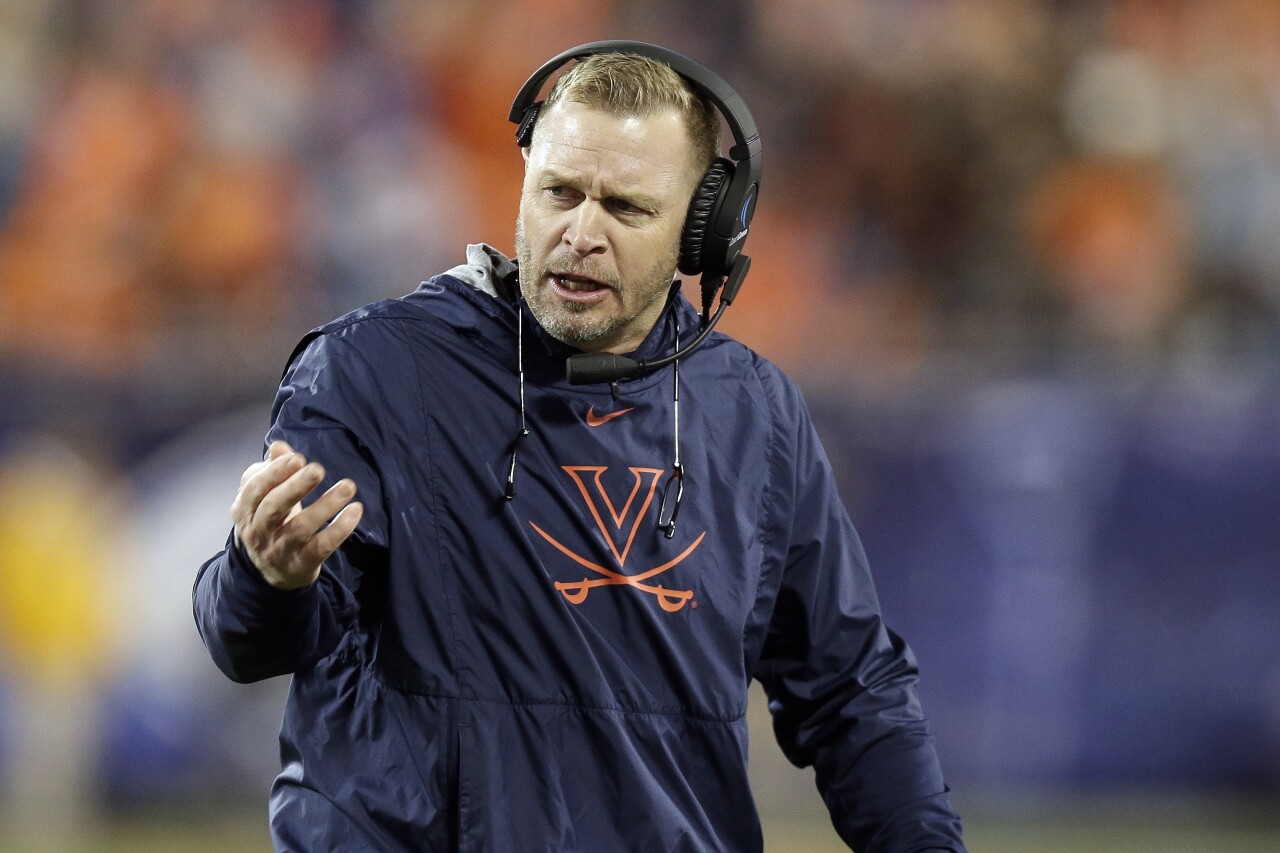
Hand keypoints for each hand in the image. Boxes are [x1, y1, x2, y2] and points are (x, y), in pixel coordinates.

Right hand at [230, 440, 363, 589]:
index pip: (254, 490)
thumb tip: (279, 446)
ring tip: (347, 486)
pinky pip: (322, 547)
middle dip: (295, 487)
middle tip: (318, 469)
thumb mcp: (266, 497)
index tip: (297, 458)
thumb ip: (273, 470)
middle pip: (273, 508)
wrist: (272, 572)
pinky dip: (340, 529)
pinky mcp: (302, 564)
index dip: (274, 473)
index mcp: (245, 510)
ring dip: (325, 505)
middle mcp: (258, 532)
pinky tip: (355, 510)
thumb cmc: (271, 522)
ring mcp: (280, 551)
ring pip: (300, 528)